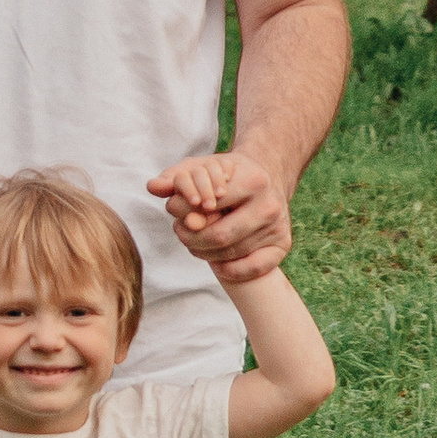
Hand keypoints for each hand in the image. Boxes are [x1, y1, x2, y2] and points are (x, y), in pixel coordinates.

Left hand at [148, 149, 292, 287]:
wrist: (266, 177)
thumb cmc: (228, 175)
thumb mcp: (203, 166)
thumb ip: (176, 176)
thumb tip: (153, 187)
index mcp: (252, 180)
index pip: (208, 205)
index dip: (184, 211)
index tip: (175, 210)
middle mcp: (269, 204)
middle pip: (218, 236)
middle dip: (191, 238)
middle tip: (181, 231)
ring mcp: (278, 226)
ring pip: (230, 254)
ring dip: (204, 253)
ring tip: (194, 242)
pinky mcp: (283, 245)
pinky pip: (254, 269)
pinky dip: (230, 271)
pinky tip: (217, 262)